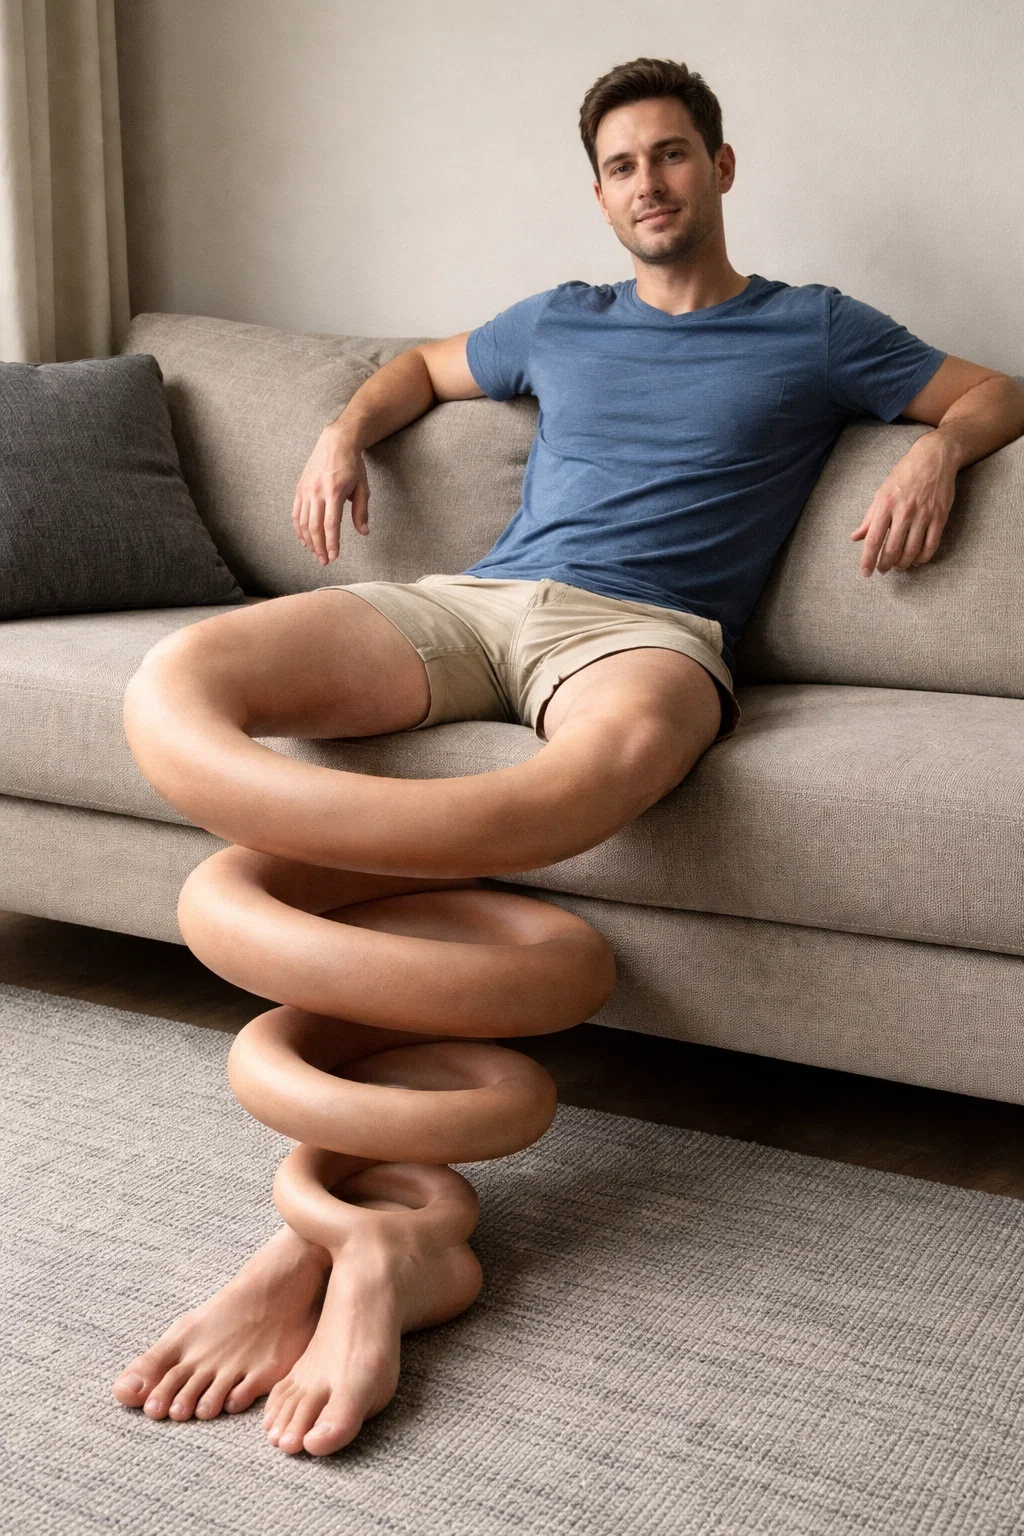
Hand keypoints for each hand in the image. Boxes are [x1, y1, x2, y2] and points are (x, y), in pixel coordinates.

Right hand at [292, 426, 369, 564]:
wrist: (336, 441)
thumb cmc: (352, 465)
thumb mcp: (362, 487)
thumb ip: (361, 511)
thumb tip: (364, 532)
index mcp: (334, 492)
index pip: (330, 525)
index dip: (332, 543)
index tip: (334, 557)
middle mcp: (317, 492)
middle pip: (314, 527)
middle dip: (319, 547)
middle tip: (324, 562)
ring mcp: (306, 490)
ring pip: (303, 522)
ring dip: (308, 542)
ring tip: (316, 554)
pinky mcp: (299, 488)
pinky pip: (296, 513)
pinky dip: (299, 529)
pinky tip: (304, 540)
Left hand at [849, 433, 957, 575]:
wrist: (934, 458)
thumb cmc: (904, 475)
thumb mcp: (881, 492)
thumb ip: (869, 518)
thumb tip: (855, 537)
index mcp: (886, 504)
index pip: (873, 539)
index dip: (868, 560)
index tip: (866, 573)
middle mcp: (904, 511)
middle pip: (892, 549)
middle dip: (886, 564)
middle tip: (883, 570)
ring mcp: (924, 514)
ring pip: (912, 550)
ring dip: (903, 564)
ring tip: (898, 567)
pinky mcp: (940, 516)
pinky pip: (931, 545)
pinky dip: (923, 558)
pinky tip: (916, 560)